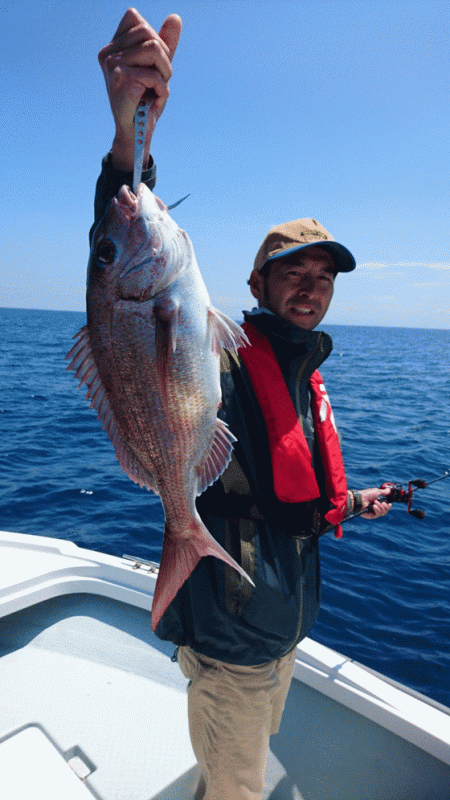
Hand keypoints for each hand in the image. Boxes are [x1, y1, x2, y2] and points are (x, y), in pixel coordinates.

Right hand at [98, 8, 181, 170]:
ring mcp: (112, 65)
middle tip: (157, 80)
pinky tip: (152, 101)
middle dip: (163, 57)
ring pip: (154, 48)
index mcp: (113, 47)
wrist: (136, 132)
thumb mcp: (158, 68)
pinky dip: (162, 89)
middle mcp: (108, 53)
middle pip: (148, 32)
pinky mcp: (121, 79)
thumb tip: (175, 17)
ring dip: (164, 71)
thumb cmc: (145, 101)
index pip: (135, 19)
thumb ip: (166, 43)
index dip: (153, 38)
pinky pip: (154, 74)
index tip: (152, 64)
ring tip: (156, 88)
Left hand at [358, 487, 391, 518]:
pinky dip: (377, 510)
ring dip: (380, 507)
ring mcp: (374, 512)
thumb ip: (384, 492)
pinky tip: (374, 506)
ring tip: (375, 502)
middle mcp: (376, 508)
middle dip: (385, 507)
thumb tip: (389, 490)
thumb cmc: (367, 494)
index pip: (386, 507)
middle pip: (385, 511)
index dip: (389, 506)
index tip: (390, 504)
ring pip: (383, 513)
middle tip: (383, 503)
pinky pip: (378, 515)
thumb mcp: (377, 492)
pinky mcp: (371, 516)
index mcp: (378, 502)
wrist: (360, 499)